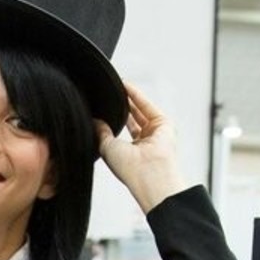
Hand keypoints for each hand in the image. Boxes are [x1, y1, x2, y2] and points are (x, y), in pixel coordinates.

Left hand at [95, 85, 188, 212]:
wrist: (148, 173)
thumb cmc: (129, 168)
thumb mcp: (107, 147)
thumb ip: (101, 132)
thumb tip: (94, 121)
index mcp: (133, 153)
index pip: (123, 132)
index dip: (114, 118)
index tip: (104, 108)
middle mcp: (146, 143)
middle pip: (133, 119)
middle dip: (122, 106)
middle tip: (111, 94)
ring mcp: (156, 133)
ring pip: (140, 111)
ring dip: (129, 98)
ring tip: (116, 86)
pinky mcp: (164, 124)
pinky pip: (147, 106)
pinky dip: (137, 96)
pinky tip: (125, 86)